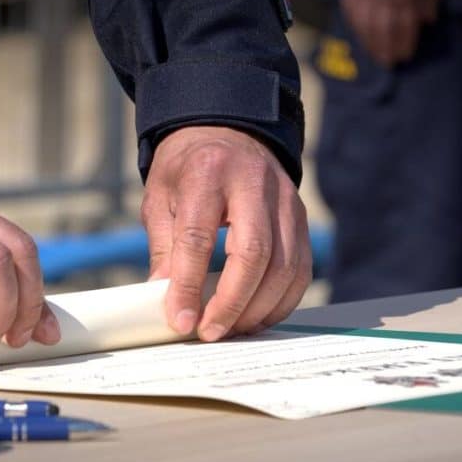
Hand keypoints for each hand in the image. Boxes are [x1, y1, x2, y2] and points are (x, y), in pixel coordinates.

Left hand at [142, 127, 311, 340]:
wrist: (227, 130)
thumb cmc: (187, 169)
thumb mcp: (160, 198)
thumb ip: (165, 249)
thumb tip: (167, 303)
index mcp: (208, 172)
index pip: (198, 236)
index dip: (188, 284)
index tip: (180, 319)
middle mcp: (254, 183)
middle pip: (254, 253)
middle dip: (232, 302)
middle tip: (209, 331)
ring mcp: (285, 200)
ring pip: (285, 265)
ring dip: (258, 308)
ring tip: (231, 329)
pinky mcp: (301, 217)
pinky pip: (301, 269)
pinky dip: (282, 301)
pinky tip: (258, 317)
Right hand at [338, 0, 438, 66]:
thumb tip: (427, 21)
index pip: (406, 26)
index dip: (406, 44)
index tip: (405, 56)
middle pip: (385, 31)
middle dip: (388, 49)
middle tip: (389, 63)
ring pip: (367, 27)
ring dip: (372, 45)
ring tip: (376, 56)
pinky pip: (353, 16)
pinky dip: (358, 30)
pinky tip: (363, 39)